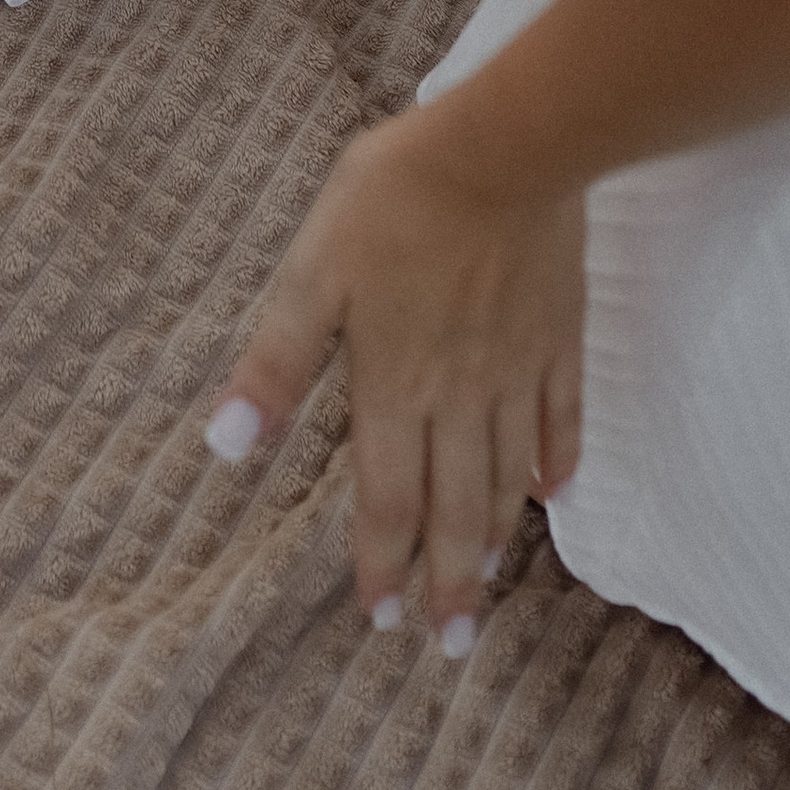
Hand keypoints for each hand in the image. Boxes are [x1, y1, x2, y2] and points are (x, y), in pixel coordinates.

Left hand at [207, 102, 584, 643]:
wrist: (506, 147)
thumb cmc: (394, 201)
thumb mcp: (312, 274)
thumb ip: (275, 363)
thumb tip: (226, 446)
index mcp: (395, 387)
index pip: (387, 499)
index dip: (383, 562)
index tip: (384, 619)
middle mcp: (461, 397)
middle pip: (457, 508)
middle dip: (450, 581)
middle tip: (451, 643)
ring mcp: (519, 370)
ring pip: (510, 475)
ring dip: (499, 539)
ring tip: (492, 587)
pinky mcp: (561, 335)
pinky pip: (563, 415)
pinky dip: (558, 460)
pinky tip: (557, 490)